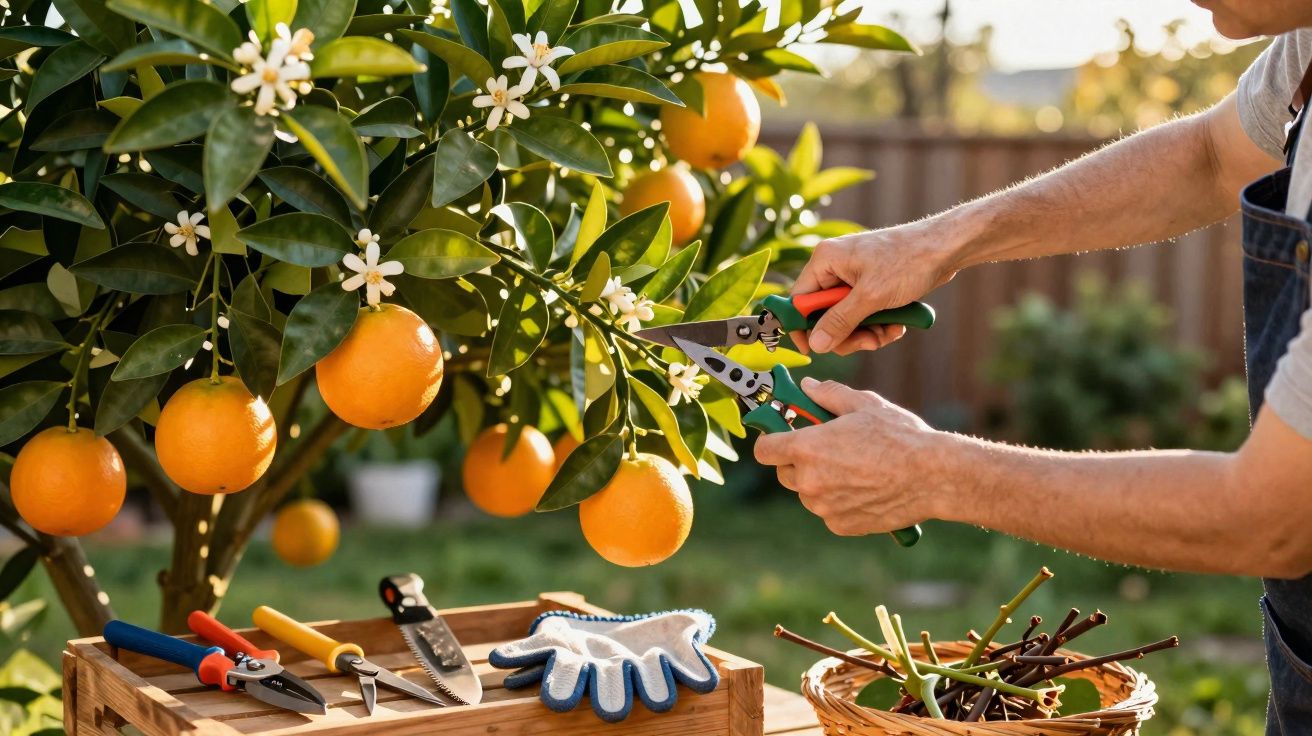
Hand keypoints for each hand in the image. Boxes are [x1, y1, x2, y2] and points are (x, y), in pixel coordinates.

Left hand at [753, 377, 947, 535]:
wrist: (933, 477)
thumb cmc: (900, 437)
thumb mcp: (863, 404)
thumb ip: (828, 394)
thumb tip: (807, 386)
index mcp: (808, 448)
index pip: (765, 450)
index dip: (772, 441)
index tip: (784, 436)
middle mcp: (810, 481)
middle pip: (784, 472)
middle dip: (798, 461)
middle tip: (826, 449)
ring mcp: (824, 507)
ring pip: (807, 493)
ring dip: (819, 482)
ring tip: (852, 468)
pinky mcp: (840, 525)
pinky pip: (828, 511)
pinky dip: (838, 502)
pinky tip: (863, 488)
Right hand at [793, 223, 958, 353]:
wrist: (946, 249)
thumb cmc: (909, 261)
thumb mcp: (871, 297)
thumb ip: (840, 322)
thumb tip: (816, 344)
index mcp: (825, 261)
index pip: (799, 301)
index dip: (804, 327)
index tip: (815, 350)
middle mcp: (834, 268)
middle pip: (823, 315)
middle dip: (847, 333)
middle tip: (869, 342)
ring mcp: (853, 277)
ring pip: (846, 319)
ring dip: (867, 333)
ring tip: (889, 332)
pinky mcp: (870, 285)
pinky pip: (863, 315)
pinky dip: (879, 325)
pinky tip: (897, 325)